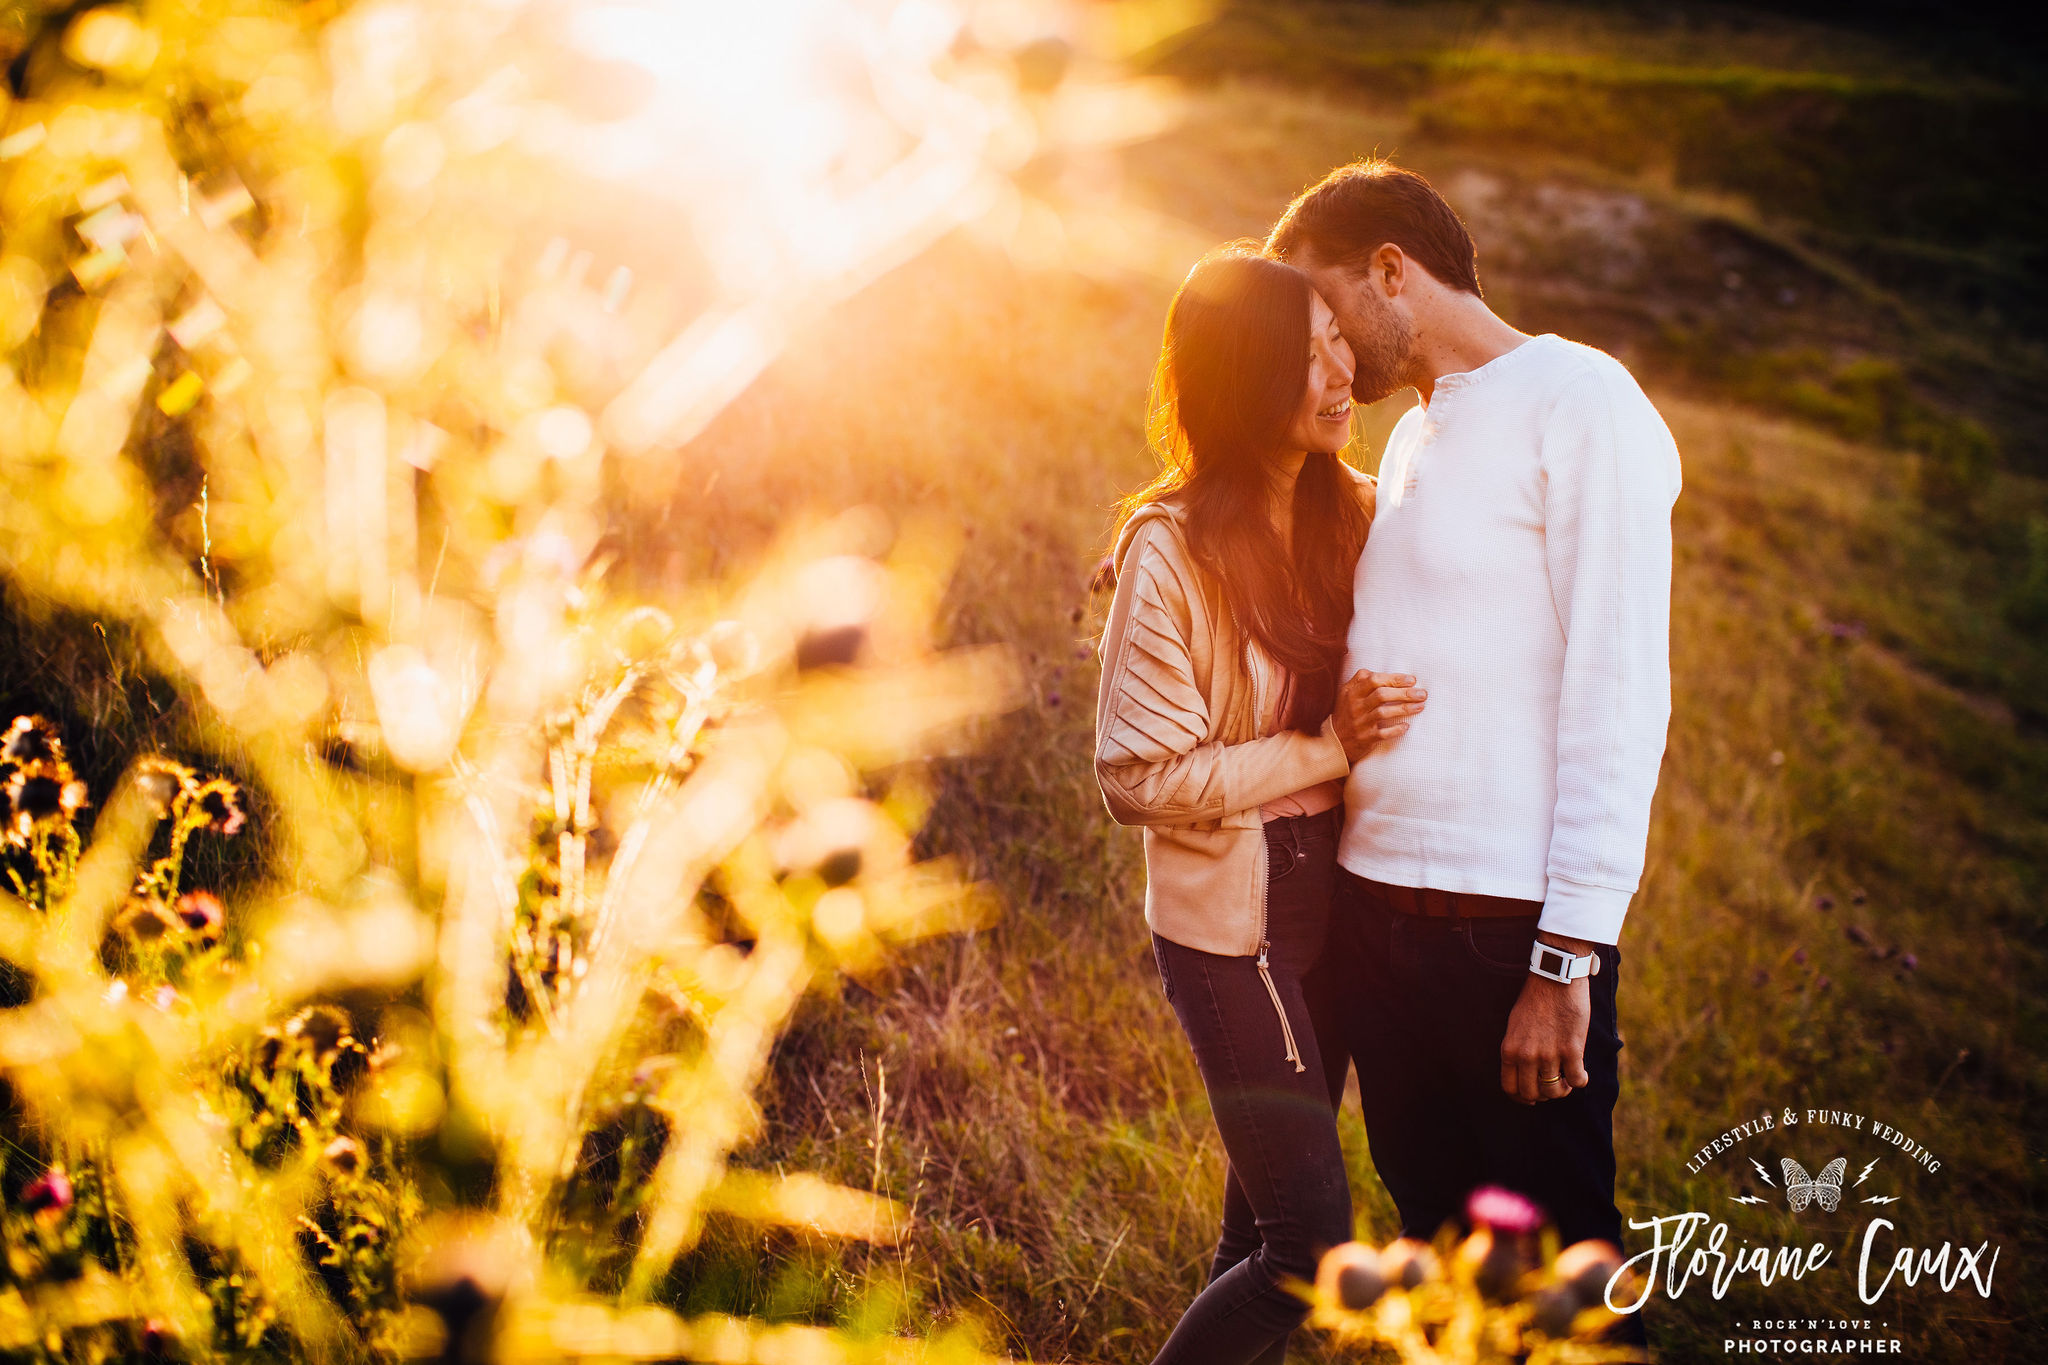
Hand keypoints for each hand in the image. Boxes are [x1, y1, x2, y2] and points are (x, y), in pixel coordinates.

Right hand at [1333, 670, 1425, 762]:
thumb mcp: (1347, 694)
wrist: (1334, 742)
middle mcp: (1355, 706)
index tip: (1412, 680)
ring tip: (1421, 706)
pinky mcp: (1365, 738)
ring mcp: (1360, 723)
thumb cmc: (1346, 714)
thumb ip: (1362, 680)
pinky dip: (1396, 730)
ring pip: (1383, 713)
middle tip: (1422, 693)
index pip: (1373, 680)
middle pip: (1381, 695)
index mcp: (1352, 692)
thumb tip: (1386, 673)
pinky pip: (1382, 733)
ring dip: (1404, 709)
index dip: (1394, 678)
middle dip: (1404, 693)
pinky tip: (1406, 726)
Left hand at [1500, 934, 1594, 1103]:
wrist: (1555, 978)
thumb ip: (1517, 1049)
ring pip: (1554, 1091)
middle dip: (1542, 1095)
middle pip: (1532, 1094)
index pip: (1510, 1088)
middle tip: (1552, 1086)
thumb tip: (1524, 1071)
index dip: (1521, 1097)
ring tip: (1566, 1080)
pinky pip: (1577, 1080)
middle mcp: (1527, 1056)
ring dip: (1562, 1090)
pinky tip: (1581, 1074)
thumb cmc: (1535, 999)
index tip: (1532, 1096)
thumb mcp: (1514, 1025)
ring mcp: (1549, 1054)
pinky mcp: (1572, 1049)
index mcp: (1509, 1049)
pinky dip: (1580, 1081)